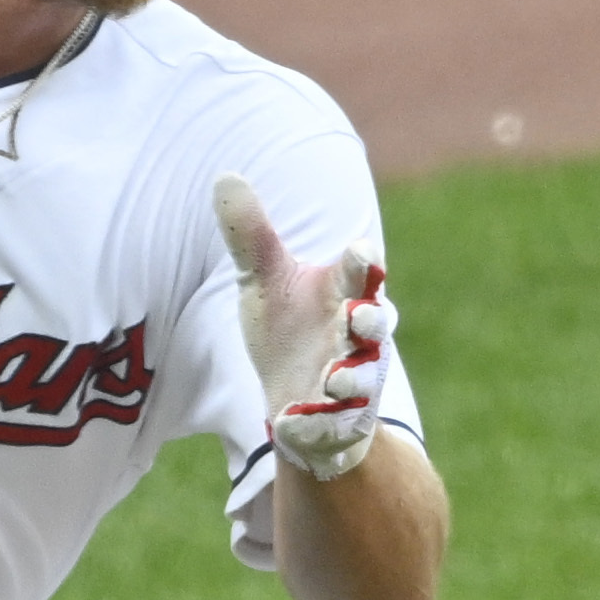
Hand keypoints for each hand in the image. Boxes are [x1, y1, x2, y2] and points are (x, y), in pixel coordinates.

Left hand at [214, 172, 396, 480]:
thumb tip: (224, 174)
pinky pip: (332, 425)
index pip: (360, 272)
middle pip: (374, 324)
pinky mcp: (340, 422)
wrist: (297, 404)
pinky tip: (288, 425)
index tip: (361, 252)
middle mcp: (357, 336)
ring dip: (349, 379)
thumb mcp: (263, 282)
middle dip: (369, 321)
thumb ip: (251, 236)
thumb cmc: (289, 331)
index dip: (362, 263)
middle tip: (358, 317)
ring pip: (361, 380)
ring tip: (332, 380)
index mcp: (344, 293)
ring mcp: (353, 381)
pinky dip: (314, 425)